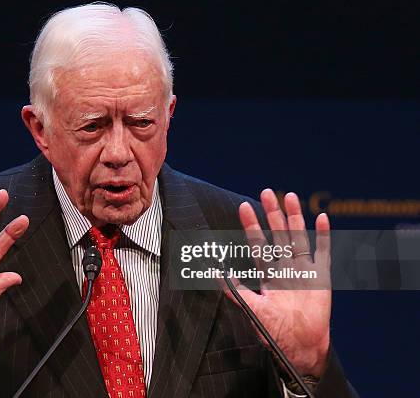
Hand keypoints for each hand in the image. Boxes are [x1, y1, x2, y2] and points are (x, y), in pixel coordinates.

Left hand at [227, 189, 330, 376]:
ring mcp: (303, 270)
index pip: (257, 244)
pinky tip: (321, 218)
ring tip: (289, 196)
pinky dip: (323, 236)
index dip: (251, 226)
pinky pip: (323, 252)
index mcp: (268, 274)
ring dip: (294, 217)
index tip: (243, 207)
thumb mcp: (251, 309)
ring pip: (298, 237)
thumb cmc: (274, 331)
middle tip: (265, 192)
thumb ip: (235, 290)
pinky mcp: (321, 277)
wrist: (299, 347)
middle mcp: (285, 267)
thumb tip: (215, 272)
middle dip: (272, 214)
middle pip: (277, 234)